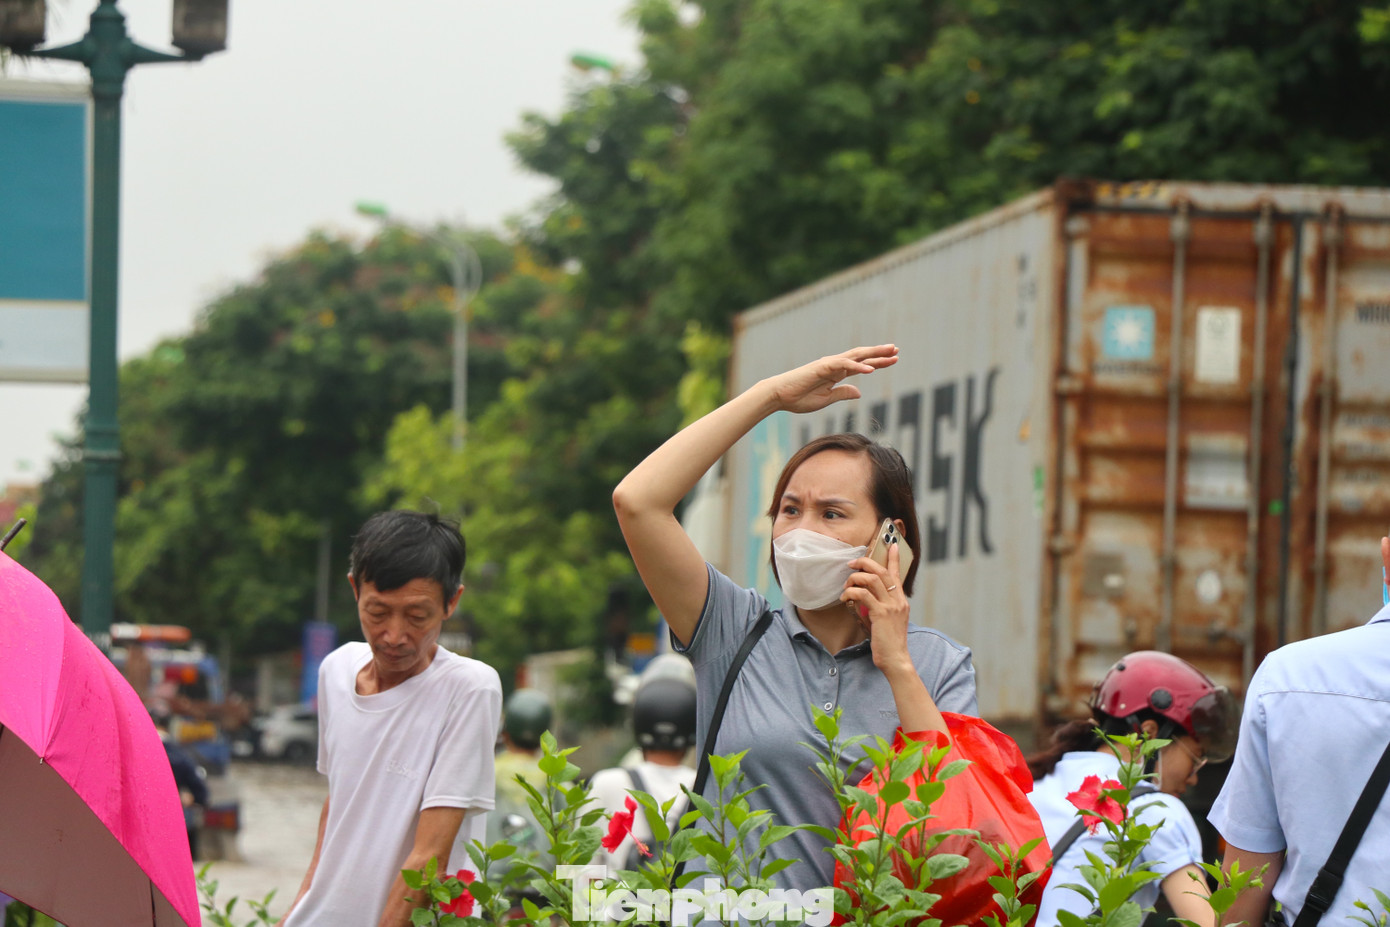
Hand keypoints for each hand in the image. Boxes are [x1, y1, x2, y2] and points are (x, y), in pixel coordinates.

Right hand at [766, 345, 898, 413]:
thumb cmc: (798, 398)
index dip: (877, 362)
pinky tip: (871, 369)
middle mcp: (834, 366)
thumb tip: (859, 391)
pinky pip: (843, 365)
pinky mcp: (822, 367)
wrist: (779, 397)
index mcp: (835, 374)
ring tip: (891, 352)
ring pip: (856, 356)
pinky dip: (858, 366)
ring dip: (874, 354)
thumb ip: (842, 393)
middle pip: (862, 356)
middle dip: (880, 353)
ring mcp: (829, 364)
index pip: (861, 365)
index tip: (893, 360)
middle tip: (897, 349)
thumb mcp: (826, 399)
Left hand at [841, 541, 912, 674]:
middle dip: (865, 562)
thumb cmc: (888, 642)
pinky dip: (851, 592)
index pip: (898, 574)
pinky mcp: (881, 614)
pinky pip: (863, 594)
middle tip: (852, 562)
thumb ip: (877, 607)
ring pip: (872, 579)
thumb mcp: (886, 620)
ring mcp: (891, 606)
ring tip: (846, 585)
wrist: (896, 659)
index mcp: (901, 601)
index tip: (893, 544)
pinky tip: (845, 598)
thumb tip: (862, 597)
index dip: (894, 558)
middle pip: (882, 571)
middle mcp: (898, 600)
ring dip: (855, 578)